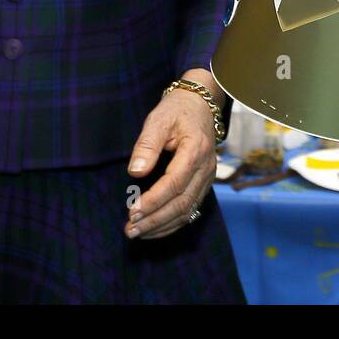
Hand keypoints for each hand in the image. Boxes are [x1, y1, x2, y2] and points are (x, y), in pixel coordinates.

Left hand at [125, 70, 221, 239]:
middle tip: (130, 230)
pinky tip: (154, 229)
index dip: (154, 201)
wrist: (199, 106)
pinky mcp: (204, 184)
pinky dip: (172, 223)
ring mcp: (207, 178)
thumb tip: (136, 173)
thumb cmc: (176, 111)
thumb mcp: (158, 119)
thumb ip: (147, 145)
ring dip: (162, 226)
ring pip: (188, 211)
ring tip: (137, 233)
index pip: (175, 183)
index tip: (132, 211)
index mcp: (195, 150)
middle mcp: (206, 168)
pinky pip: (191, 209)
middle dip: (155, 220)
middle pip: (182, 203)